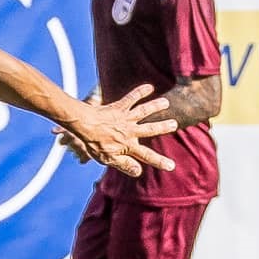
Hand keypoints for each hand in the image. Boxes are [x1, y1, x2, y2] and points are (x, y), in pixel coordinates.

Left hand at [52, 84, 178, 177]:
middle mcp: (130, 131)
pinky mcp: (119, 107)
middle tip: (174, 124)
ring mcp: (125, 118)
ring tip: (166, 102)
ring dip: (155, 106)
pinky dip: (139, 92)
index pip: (146, 156)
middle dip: (162, 127)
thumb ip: (125, 164)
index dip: (159, 161)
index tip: (171, 166)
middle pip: (150, 129)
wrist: (84, 125)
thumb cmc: (94, 143)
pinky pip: (131, 98)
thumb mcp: (108, 158)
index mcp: (128, 145)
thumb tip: (139, 171)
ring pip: (143, 111)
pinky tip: (149, 87)